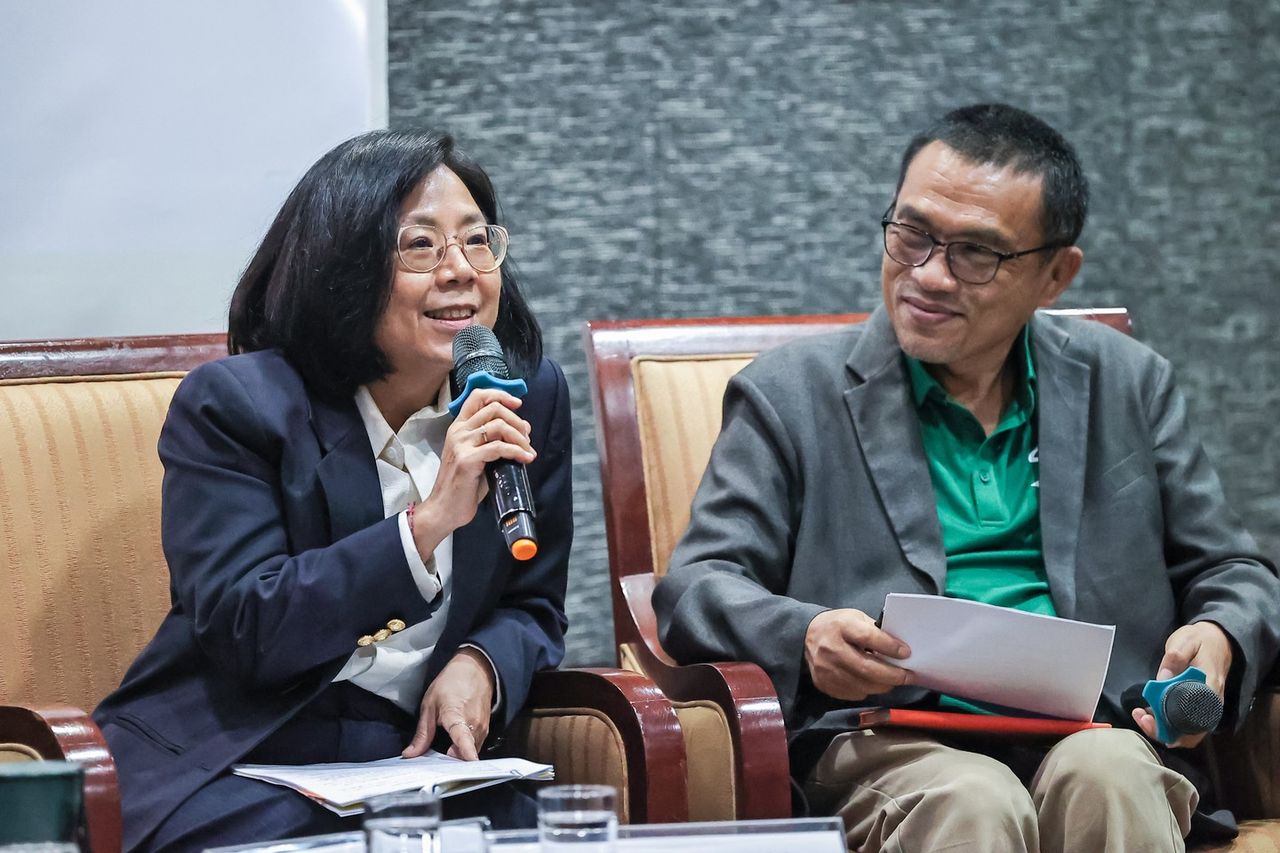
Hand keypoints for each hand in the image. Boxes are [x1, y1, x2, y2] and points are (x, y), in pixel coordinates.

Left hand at [403, 647, 496, 760]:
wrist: (475, 669)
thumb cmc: (450, 684)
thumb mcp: (429, 705)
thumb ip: (422, 733)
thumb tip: (410, 754)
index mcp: (456, 717)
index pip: (463, 740)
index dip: (466, 754)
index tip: (467, 767)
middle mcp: (474, 725)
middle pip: (464, 755)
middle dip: (450, 763)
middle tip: (435, 762)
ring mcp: (483, 728)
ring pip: (470, 752)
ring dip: (458, 756)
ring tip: (444, 751)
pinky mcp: (486, 729)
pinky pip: (475, 746)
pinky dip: (465, 749)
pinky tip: (454, 744)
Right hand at [412, 388, 535, 556]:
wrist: (444, 509)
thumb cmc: (463, 485)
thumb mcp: (478, 457)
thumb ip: (494, 441)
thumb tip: (522, 431)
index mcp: (459, 427)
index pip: (478, 396)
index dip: (501, 395)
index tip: (518, 404)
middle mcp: (458, 431)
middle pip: (494, 409)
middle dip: (517, 421)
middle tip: (527, 438)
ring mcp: (461, 445)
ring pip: (499, 426)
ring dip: (520, 437)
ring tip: (528, 451)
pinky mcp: (467, 460)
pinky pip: (499, 448)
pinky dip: (517, 451)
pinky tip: (525, 459)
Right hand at [804, 608, 911, 700]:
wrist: (805, 636)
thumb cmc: (838, 625)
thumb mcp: (855, 618)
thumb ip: (875, 631)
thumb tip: (899, 650)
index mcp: (841, 626)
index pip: (868, 637)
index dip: (889, 647)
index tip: (906, 653)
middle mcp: (831, 648)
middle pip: (866, 668)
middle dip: (892, 675)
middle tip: (908, 676)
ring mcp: (825, 669)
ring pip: (862, 685)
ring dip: (883, 686)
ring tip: (892, 681)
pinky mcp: (823, 683)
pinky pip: (853, 693)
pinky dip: (867, 690)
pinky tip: (871, 683)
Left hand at [1131, 621, 1232, 748]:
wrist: (1218, 640)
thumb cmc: (1201, 640)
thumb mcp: (1186, 641)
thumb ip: (1175, 658)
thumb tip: (1162, 678)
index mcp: (1210, 689)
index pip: (1194, 722)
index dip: (1170, 728)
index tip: (1148, 717)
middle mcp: (1211, 704)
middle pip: (1189, 733)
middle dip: (1161, 731)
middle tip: (1140, 716)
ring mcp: (1205, 706)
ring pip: (1185, 731)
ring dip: (1161, 728)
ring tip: (1141, 714)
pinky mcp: (1198, 704)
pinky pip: (1184, 722)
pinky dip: (1166, 722)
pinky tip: (1150, 711)